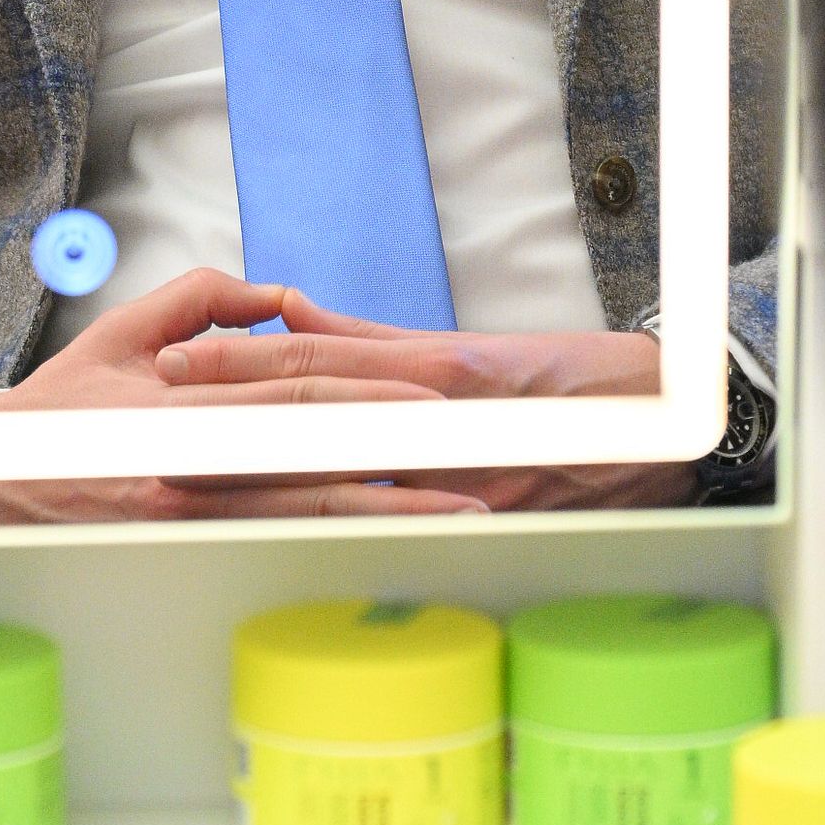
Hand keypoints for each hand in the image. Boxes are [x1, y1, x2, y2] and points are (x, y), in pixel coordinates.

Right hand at [0, 267, 496, 526]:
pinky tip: (387, 541)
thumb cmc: (60, 408)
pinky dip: (334, 539)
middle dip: (399, 460)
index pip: (290, 397)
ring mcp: (192, 517)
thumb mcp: (120, 331)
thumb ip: (203, 299)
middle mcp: (190, 466)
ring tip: (457, 511)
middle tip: (473, 460)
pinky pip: (274, 542)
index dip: (365, 399)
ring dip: (386, 512)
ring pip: (305, 512)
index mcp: (179, 405)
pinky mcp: (187, 549)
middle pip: (314, 460)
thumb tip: (281, 294)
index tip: (428, 402)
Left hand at [154, 301, 700, 513]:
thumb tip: (297, 319)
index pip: (317, 360)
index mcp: (432, 366)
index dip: (240, 363)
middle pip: (316, 405)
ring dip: (268, 457)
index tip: (171, 365)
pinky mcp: (497, 483)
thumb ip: (382, 345)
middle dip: (230, 415)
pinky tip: (300, 505)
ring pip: (350, 445)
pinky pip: (412, 492)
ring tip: (192, 462)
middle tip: (151, 421)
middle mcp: (441, 400)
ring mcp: (464, 445)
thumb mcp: (476, 354)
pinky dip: (355, 497)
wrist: (673, 409)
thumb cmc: (579, 383)